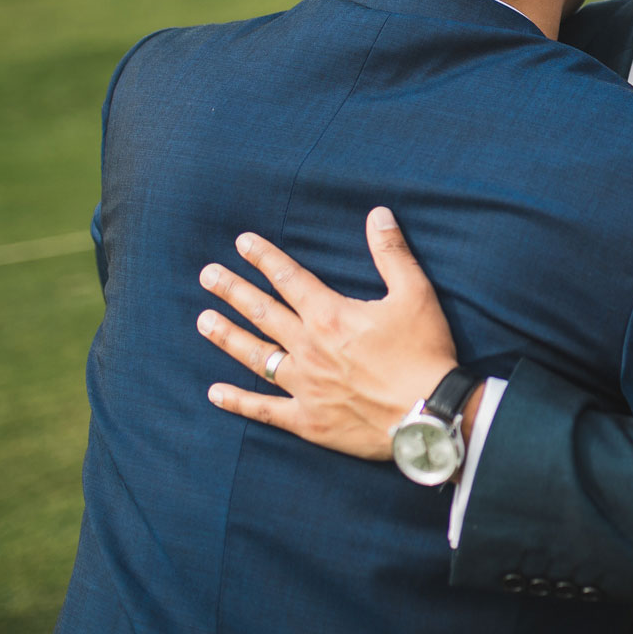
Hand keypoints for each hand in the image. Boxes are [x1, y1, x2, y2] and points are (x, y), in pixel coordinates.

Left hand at [195, 208, 458, 459]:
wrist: (429, 414)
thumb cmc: (424, 352)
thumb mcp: (415, 294)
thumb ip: (392, 252)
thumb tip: (378, 214)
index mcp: (329, 315)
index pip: (288, 278)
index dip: (263, 257)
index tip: (241, 243)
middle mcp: (308, 348)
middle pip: (262, 313)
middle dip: (233, 290)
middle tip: (207, 275)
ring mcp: (304, 385)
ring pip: (255, 356)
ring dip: (228, 336)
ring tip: (204, 320)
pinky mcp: (308, 420)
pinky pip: (264, 410)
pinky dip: (238, 401)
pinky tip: (215, 393)